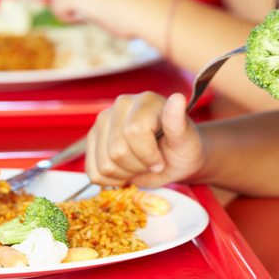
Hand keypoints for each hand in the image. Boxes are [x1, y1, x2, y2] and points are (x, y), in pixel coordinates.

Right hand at [85, 92, 205, 188]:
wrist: (173, 159)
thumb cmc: (182, 149)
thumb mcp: (187, 140)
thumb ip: (178, 122)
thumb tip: (177, 98)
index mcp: (146, 101)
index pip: (133, 132)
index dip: (148, 156)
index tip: (161, 161)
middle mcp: (121, 106)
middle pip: (117, 152)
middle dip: (138, 167)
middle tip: (151, 163)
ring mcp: (103, 121)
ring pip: (105, 165)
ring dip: (125, 174)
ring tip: (139, 164)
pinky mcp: (92, 139)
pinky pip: (94, 173)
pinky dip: (111, 180)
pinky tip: (125, 170)